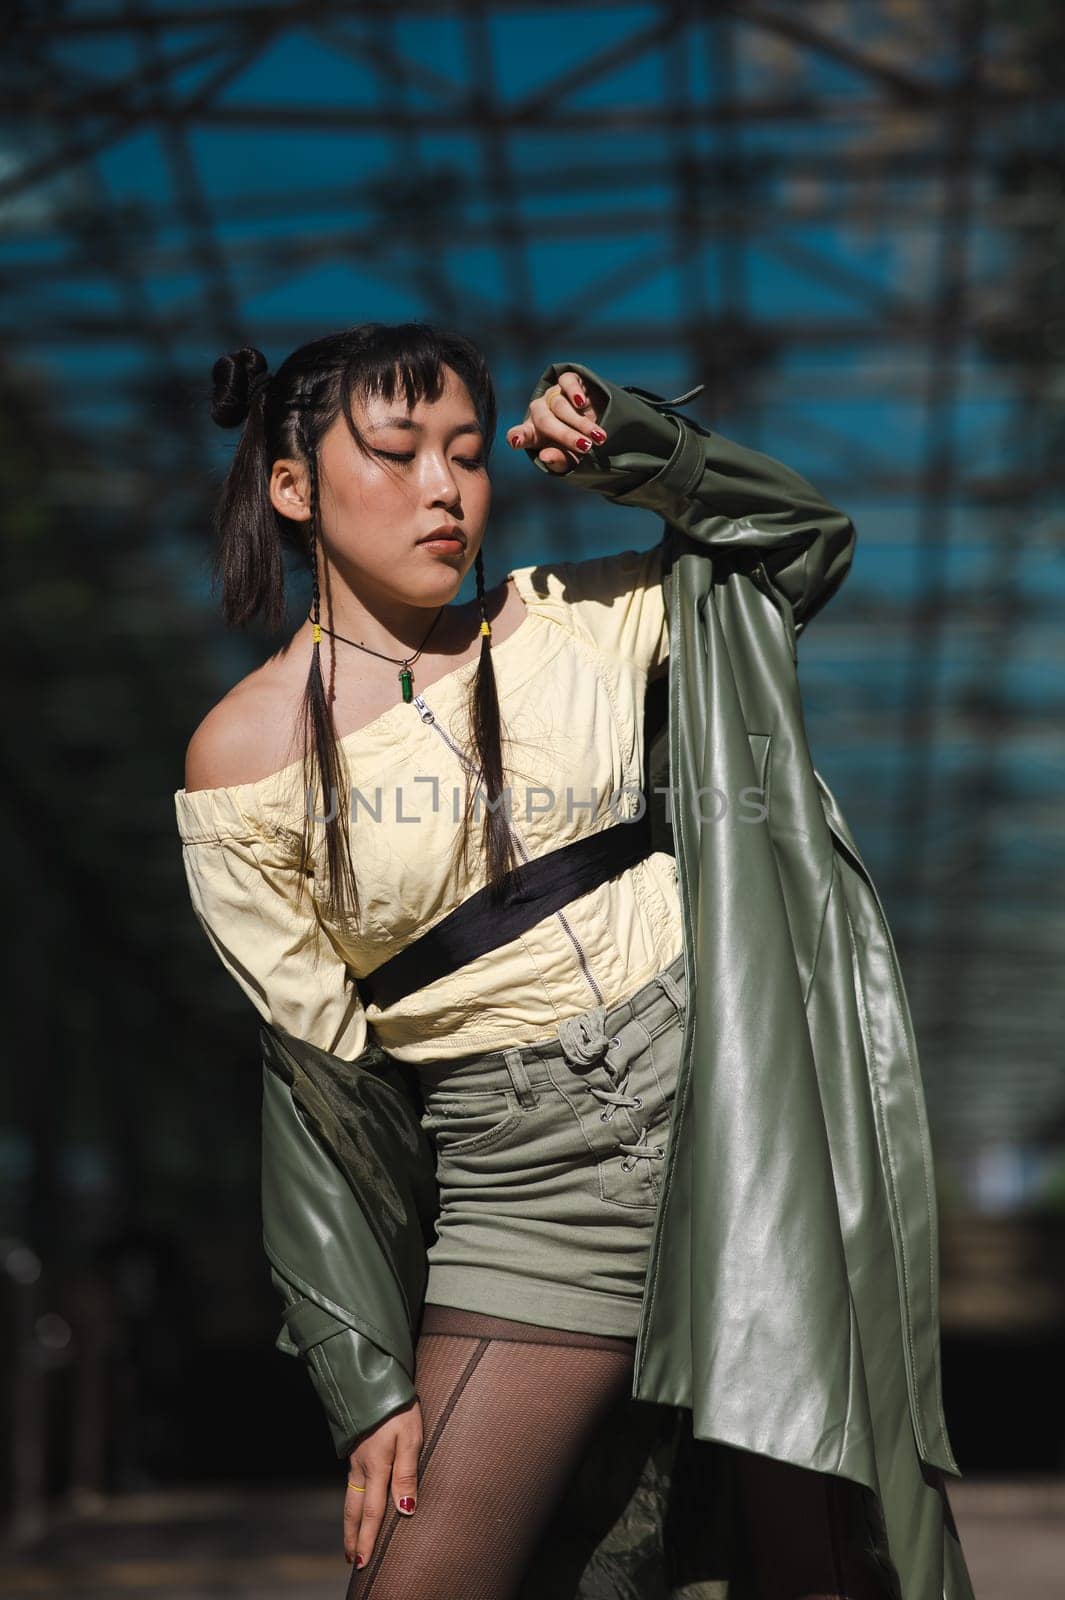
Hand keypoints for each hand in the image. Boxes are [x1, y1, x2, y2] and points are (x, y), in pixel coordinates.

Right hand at [344, 1396, 422, 1570]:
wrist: (372, 1378)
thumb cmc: (398, 1407)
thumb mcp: (411, 1437)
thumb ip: (407, 1472)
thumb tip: (405, 1509)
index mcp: (377, 1466)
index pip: (373, 1512)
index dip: (369, 1538)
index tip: (364, 1562)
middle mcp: (362, 1466)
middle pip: (355, 1509)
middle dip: (354, 1537)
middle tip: (352, 1561)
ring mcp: (356, 1457)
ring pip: (350, 1497)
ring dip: (351, 1521)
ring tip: (351, 1541)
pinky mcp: (355, 1447)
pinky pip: (351, 1482)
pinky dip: (351, 1501)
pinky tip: (355, 1503)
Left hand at [506, 369, 609, 473]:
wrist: (595, 422)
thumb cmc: (575, 446)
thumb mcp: (568, 459)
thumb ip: (558, 461)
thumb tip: (545, 457)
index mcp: (532, 434)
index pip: (519, 434)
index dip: (518, 437)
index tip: (517, 442)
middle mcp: (538, 412)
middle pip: (545, 421)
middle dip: (567, 435)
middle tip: (586, 447)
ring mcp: (551, 395)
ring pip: (561, 406)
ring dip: (581, 422)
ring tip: (598, 436)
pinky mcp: (566, 382)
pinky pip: (566, 382)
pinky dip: (573, 391)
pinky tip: (581, 402)